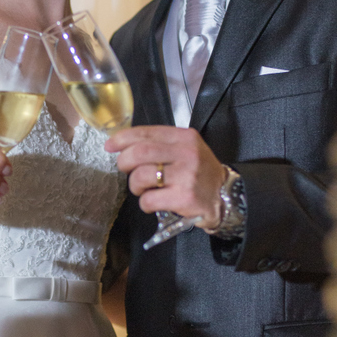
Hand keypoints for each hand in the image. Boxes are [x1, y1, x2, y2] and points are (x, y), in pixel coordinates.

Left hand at [105, 126, 224, 226]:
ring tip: (142, 189)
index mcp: (184, 137)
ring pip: (141, 176)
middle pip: (140, 152)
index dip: (123, 138)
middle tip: (126, 170)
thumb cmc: (200, 173)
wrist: (226, 196)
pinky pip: (149, 200)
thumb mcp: (187, 149)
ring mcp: (186, 176)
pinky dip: (144, 204)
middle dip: (125, 162)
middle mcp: (186, 153)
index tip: (110, 145)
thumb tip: (124, 145)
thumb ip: (161, 144)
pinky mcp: (184, 197)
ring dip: (134, 185)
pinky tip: (152, 203)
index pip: (146, 132)